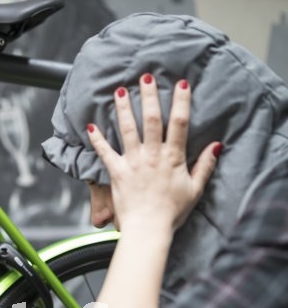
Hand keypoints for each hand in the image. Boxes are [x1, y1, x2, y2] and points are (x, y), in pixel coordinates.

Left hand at [87, 75, 221, 235]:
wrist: (148, 230)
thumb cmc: (171, 213)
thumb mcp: (195, 190)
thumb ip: (205, 166)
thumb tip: (217, 145)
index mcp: (172, 158)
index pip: (179, 123)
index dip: (181, 101)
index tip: (182, 83)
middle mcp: (152, 156)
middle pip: (151, 119)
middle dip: (148, 96)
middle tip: (145, 77)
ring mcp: (133, 163)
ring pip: (127, 130)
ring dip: (123, 109)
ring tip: (119, 91)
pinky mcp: (117, 173)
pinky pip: (105, 153)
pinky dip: (97, 140)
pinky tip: (91, 127)